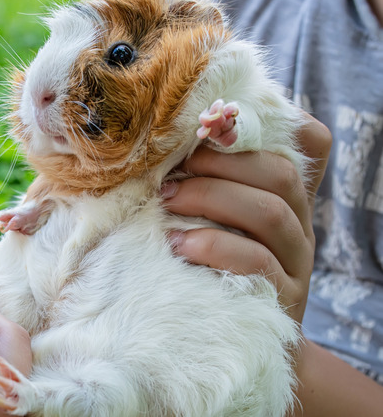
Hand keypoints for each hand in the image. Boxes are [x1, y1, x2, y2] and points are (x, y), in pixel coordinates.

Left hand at [162, 114, 330, 322]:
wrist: (232, 339)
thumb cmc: (210, 267)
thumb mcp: (212, 220)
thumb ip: (205, 185)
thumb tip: (159, 148)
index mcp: (286, 196)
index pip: (308, 143)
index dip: (265, 129)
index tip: (204, 131)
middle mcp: (299, 223)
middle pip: (280, 175)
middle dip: (221, 164)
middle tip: (170, 174)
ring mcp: (296, 261)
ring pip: (270, 213)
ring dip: (211, 199)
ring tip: (167, 203)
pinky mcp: (282, 297)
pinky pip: (256, 262)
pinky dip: (214, 247)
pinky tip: (179, 245)